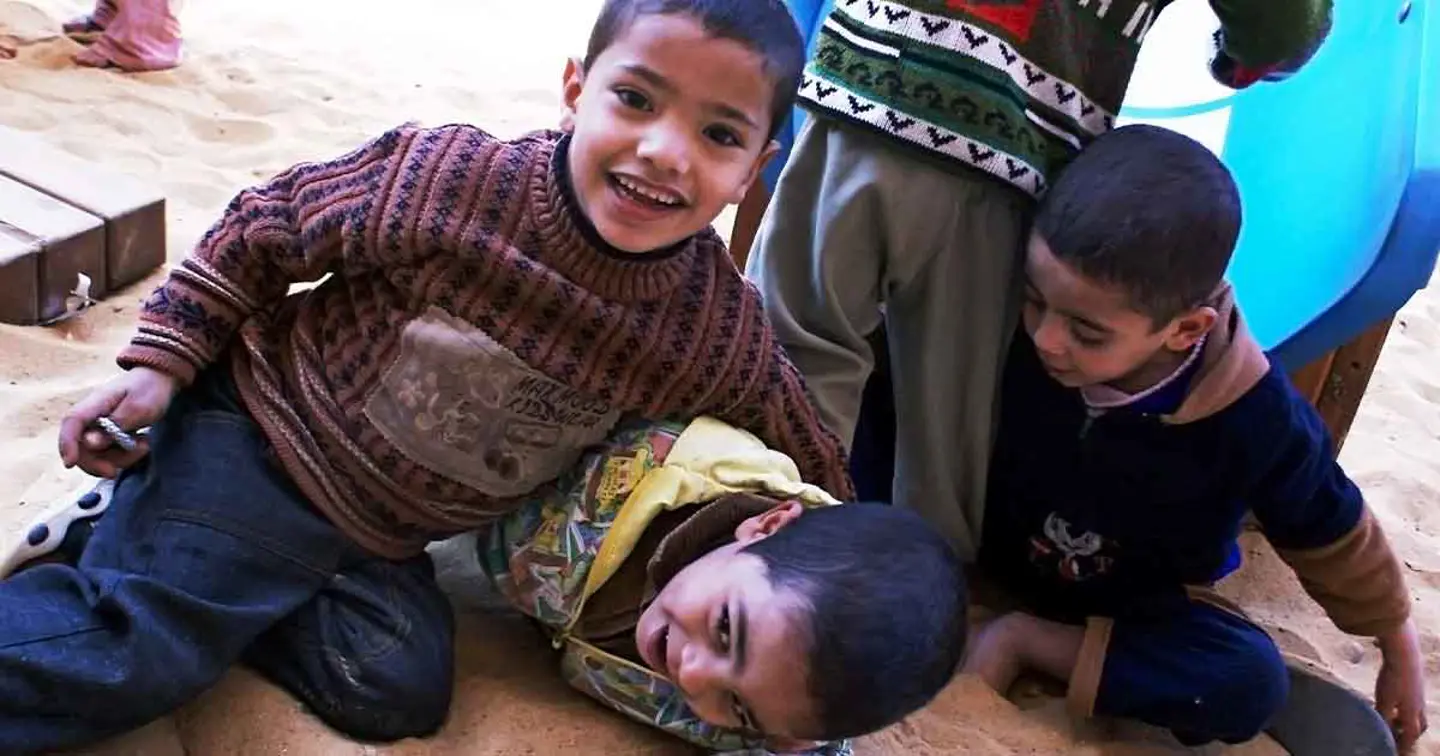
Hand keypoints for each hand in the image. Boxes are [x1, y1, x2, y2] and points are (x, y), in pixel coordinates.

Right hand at [58, 367, 179, 477]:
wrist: (161, 379)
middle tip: (117, 471)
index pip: (71, 422)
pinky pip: (108, 454)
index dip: (67, 444)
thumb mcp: (138, 408)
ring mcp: (98, 426)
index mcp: (95, 403)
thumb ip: (114, 426)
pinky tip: (142, 444)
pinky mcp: (108, 435)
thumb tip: (89, 443)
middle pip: (80, 446)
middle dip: (97, 463)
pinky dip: (124, 456)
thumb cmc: (149, 389)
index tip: (69, 464)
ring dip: (119, 459)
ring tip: (145, 445)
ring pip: (96, 454)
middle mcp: (91, 416)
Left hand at [1376, 619, 1427, 749]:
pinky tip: (1393, 697)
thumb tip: (1380, 730)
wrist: (1404, 652)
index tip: (1397, 751)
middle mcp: (1419, 704)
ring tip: (1392, 716)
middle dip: (1410, 732)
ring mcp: (1419, 692)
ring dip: (1406, 717)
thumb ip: (1382, 716)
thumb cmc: (1393, 678)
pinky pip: (1412, 698)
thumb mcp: (1384, 700)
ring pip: (1416, 711)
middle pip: (1419, 724)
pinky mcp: (1416, 681)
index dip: (1404, 744)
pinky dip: (1404, 704)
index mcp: (1412, 712)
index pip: (1411, 734)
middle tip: (1398, 735)